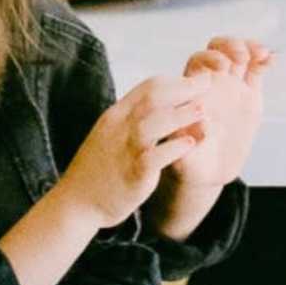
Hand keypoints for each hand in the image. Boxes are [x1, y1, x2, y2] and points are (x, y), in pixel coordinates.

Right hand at [66, 73, 212, 230]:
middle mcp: (119, 127)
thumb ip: (131, 120)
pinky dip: (175, 147)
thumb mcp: (109, 135)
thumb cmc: (97, 170)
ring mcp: (125, 149)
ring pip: (155, 122)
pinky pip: (156, 156)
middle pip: (154, 96)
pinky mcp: (133, 173)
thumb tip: (158, 107)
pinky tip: (191, 144)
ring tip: (205, 111)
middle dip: (184, 88)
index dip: (176, 81)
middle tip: (209, 84)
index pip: (148, 87)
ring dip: (183, 114)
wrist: (76, 203)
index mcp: (115, 115)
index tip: (197, 81)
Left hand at [149, 34, 270, 228]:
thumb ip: (189, 140)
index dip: (209, 59)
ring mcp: (230, 87)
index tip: (221, 69)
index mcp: (191, 92)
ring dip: (248, 48)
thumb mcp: (184, 156)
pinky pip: (255, 71)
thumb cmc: (188, 163)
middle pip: (217, 50)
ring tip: (262, 54)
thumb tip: (202, 125)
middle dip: (229, 47)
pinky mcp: (248, 96)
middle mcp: (210, 84)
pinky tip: (272, 60)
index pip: (198, 63)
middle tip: (241, 59)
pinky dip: (263, 61)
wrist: (208, 172)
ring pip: (238, 55)